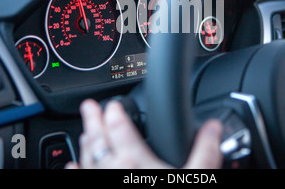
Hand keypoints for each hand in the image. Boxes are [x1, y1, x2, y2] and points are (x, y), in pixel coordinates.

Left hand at [66, 99, 222, 168]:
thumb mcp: (198, 178)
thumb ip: (205, 152)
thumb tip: (214, 128)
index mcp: (136, 163)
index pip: (121, 129)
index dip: (116, 113)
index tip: (113, 104)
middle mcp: (114, 172)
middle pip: (99, 141)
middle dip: (93, 121)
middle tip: (88, 107)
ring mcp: (102, 184)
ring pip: (87, 160)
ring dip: (86, 143)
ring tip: (85, 131)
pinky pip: (81, 180)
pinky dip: (75, 171)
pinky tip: (70, 166)